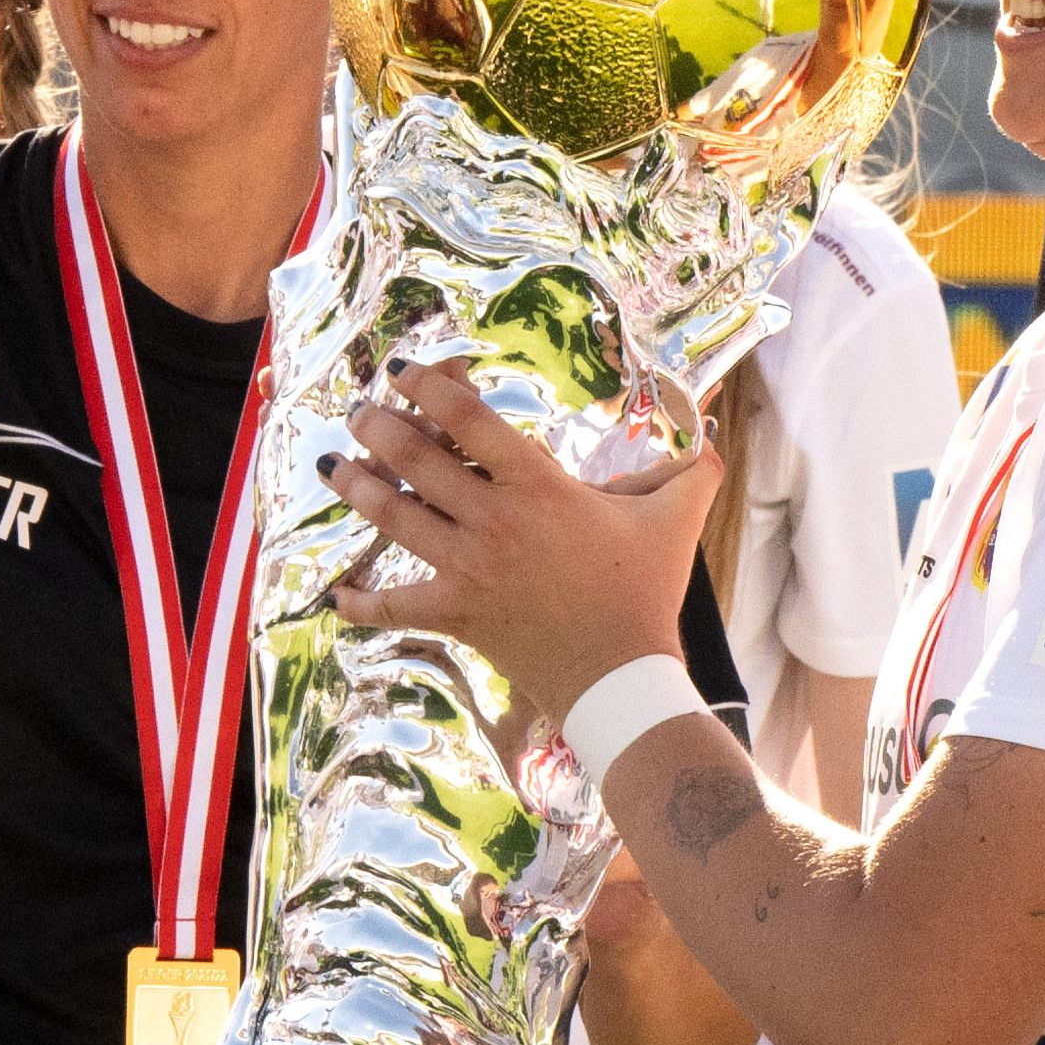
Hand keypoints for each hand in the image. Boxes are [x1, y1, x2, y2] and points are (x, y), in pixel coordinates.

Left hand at [322, 360, 712, 722]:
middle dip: (378, 428)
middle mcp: (492, 520)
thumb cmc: (644, 592)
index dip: (427, 387)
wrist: (621, 674)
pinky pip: (394, 607)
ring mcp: (468, 568)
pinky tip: (336, 595)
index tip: (402, 370)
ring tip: (332, 466)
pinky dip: (361, 604)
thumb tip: (711, 433)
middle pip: (416, 461)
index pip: (468, 420)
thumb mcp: (675, 520)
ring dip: (357, 489)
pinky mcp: (456, 614)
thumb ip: (690, 470)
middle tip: (357, 411)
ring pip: (394, 519)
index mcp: (537, 486)